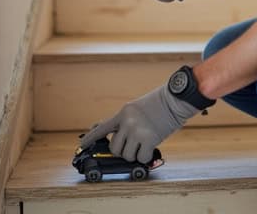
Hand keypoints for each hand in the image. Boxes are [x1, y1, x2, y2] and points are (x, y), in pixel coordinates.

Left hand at [79, 84, 199, 163]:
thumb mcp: (135, 108)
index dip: (90, 138)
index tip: (81, 145)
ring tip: (144, 144)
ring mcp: (138, 131)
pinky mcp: (149, 139)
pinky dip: (146, 157)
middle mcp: (127, 122)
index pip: (102, 128)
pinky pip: (141, 157)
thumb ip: (123, 120)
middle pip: (114, 148)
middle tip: (132, 146)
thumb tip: (109, 131)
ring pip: (127, 155)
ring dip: (135, 154)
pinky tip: (151, 147)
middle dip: (122, 150)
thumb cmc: (158, 104)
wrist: (175, 100)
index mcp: (123, 113)